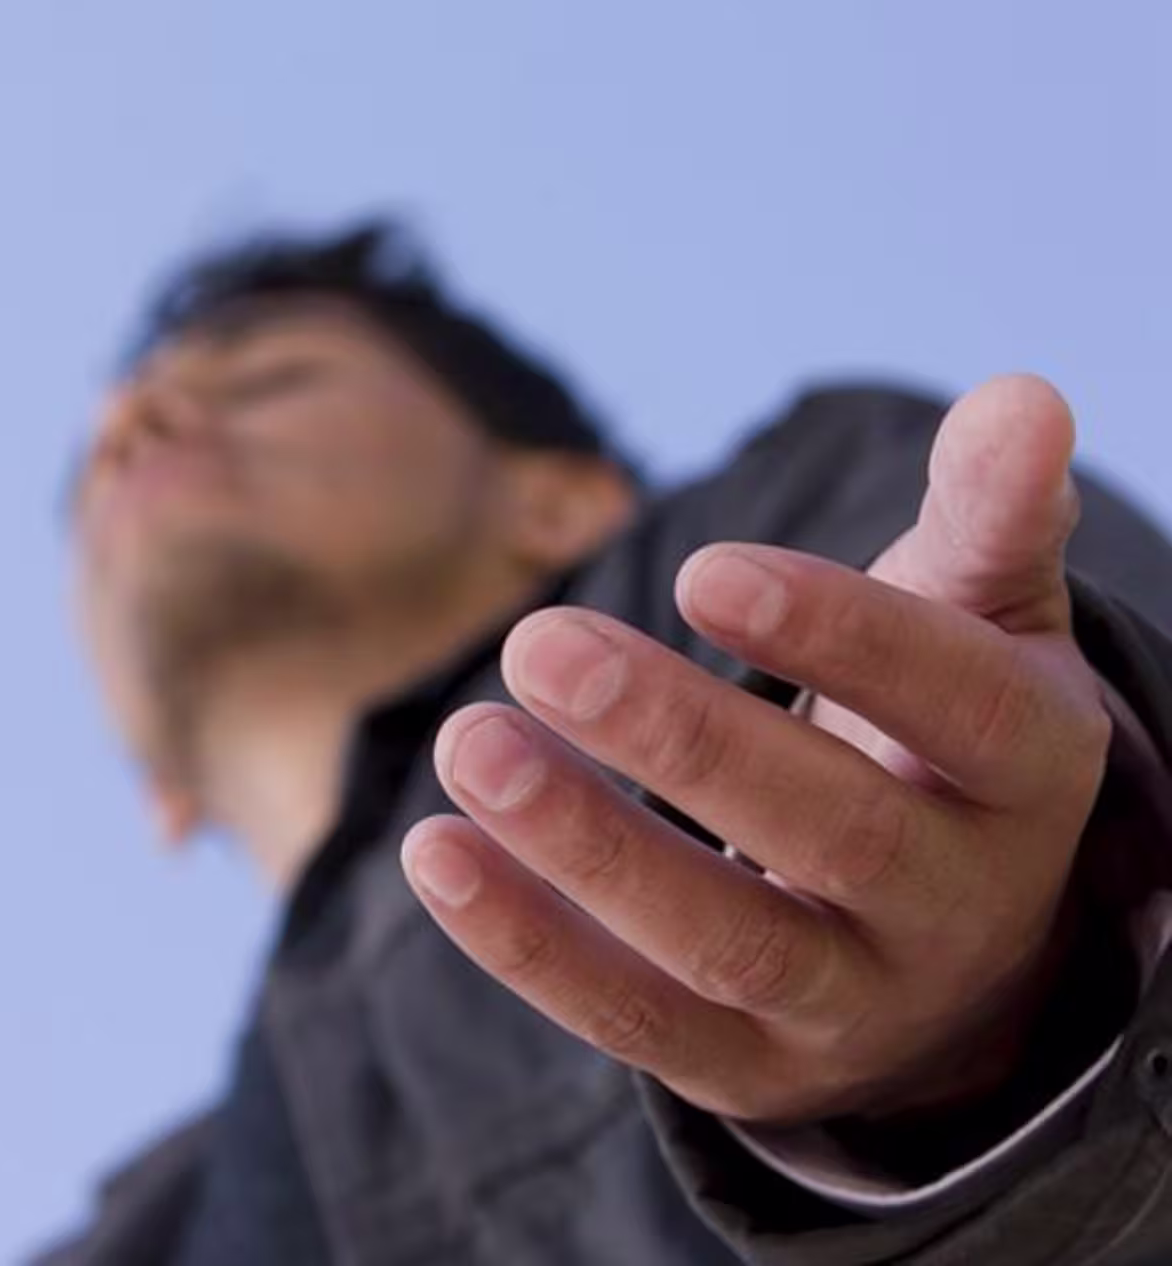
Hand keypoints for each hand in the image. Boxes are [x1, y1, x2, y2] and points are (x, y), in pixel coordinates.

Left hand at [401, 375, 1112, 1124]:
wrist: (947, 951)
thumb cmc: (935, 740)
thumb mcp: (980, 627)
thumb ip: (987, 520)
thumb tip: (1024, 395)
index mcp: (1027, 773)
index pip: (954, 705)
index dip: (840, 637)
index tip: (702, 567)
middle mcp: (957, 904)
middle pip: (828, 831)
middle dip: (678, 739)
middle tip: (538, 646)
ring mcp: (853, 1003)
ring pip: (722, 939)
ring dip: (584, 845)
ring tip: (469, 741)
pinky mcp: (746, 1067)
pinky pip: (633, 1020)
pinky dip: (528, 943)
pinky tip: (435, 851)